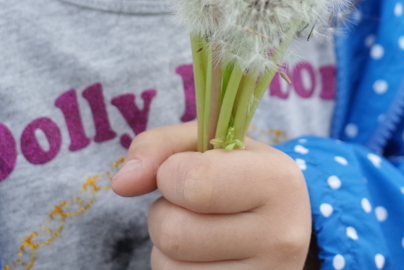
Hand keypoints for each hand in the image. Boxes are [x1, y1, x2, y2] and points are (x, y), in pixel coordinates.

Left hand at [111, 121, 313, 268]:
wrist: (281, 227)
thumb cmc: (238, 177)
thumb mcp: (211, 146)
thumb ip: (162, 147)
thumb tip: (121, 183)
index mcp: (278, 181)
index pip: (193, 182)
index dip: (171, 173)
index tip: (187, 170)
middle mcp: (281, 236)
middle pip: (173, 231)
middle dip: (166, 212)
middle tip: (193, 206)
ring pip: (168, 265)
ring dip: (167, 246)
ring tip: (200, 232)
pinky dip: (175, 269)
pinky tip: (203, 258)